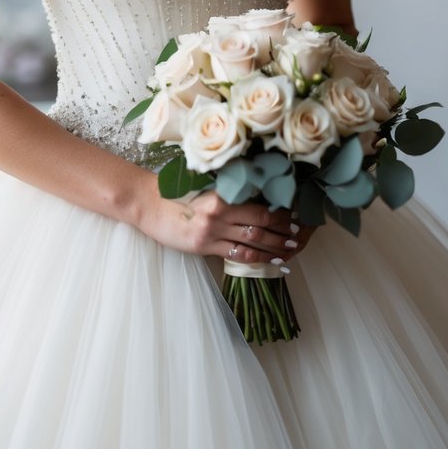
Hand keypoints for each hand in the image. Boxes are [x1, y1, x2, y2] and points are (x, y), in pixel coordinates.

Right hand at [136, 174, 315, 263]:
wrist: (150, 204)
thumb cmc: (177, 193)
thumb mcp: (205, 187)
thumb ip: (228, 193)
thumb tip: (256, 199)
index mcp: (222, 193)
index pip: (259, 204)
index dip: (280, 213)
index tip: (294, 217)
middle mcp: (220, 211)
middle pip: (260, 223)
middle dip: (282, 232)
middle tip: (298, 237)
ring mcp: (212, 231)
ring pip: (252, 240)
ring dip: (274, 247)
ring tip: (289, 250)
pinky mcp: (204, 246)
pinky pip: (236, 253)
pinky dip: (255, 257)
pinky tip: (266, 260)